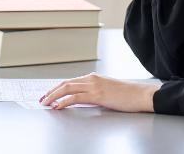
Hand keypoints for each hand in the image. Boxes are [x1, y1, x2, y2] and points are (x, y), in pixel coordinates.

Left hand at [39, 72, 160, 111]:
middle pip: (65, 83)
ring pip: (67, 88)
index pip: (70, 81)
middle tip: (42, 99)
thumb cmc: (128, 95)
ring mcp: (93, 85)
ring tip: (46, 102)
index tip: (49, 94)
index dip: (57, 88)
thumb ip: (94, 93)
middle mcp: (91, 79)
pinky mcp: (97, 95)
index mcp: (93, 77)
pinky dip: (64, 101)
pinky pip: (75, 97)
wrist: (141, 94)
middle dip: (51, 91)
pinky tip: (58, 106)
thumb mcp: (107, 91)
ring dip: (53, 95)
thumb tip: (83, 100)